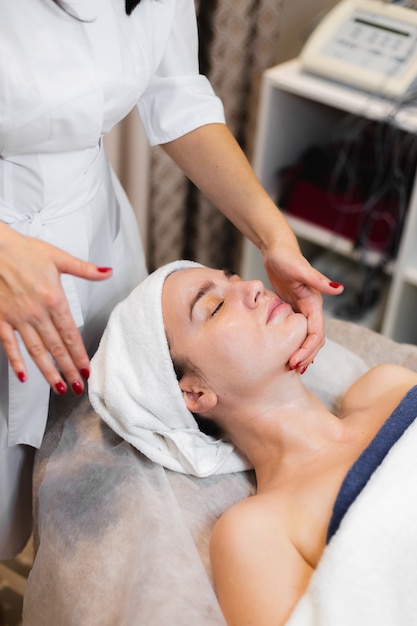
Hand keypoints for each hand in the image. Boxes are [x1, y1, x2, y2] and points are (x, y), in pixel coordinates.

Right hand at [0, 224, 111, 393]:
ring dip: (48, 372)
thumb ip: (84, 269)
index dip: (80, 355)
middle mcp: (36, 313)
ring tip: (58, 388)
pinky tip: (24, 376)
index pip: (71, 334)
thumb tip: (108, 272)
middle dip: (69, 370)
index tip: (87, 370)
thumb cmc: (24, 250)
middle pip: (56, 348)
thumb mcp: (58, 257)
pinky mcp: (1, 319)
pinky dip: (16, 361)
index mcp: (53, 299)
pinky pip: (9, 345)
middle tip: (78, 388)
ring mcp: (17, 318)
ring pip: (35, 351)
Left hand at [263, 244, 343, 370]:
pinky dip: (295, 343)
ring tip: (292, 367)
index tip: (295, 361)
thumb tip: (339, 289)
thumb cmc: (287, 257)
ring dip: (302, 352)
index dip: (308, 349)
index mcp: (314, 303)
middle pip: (314, 340)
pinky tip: (288, 353)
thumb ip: (318, 279)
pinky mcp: (292, 309)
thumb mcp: (300, 268)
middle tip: (292, 369)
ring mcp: (302, 310)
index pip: (316, 333)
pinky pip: (297, 331)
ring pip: (306, 337)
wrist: (277, 250)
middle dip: (305, 356)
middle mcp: (311, 309)